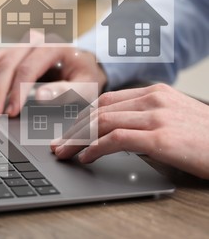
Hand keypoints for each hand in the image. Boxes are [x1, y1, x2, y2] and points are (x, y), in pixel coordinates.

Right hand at [0, 32, 106, 116]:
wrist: (82, 66)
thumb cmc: (85, 77)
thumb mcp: (85, 87)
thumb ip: (66, 91)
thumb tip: (40, 96)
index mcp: (54, 46)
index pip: (28, 68)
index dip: (16, 92)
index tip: (11, 112)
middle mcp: (34, 41)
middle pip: (7, 64)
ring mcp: (21, 45)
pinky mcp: (11, 52)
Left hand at [51, 83, 208, 179]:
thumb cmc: (205, 137)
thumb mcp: (173, 118)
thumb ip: (144, 119)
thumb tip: (113, 132)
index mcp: (154, 93)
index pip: (105, 101)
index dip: (81, 117)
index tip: (68, 131)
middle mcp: (153, 99)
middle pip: (98, 110)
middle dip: (72, 129)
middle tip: (58, 144)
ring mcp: (157, 116)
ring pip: (102, 122)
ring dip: (77, 139)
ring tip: (64, 152)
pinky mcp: (161, 137)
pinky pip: (116, 139)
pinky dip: (95, 147)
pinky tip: (86, 157)